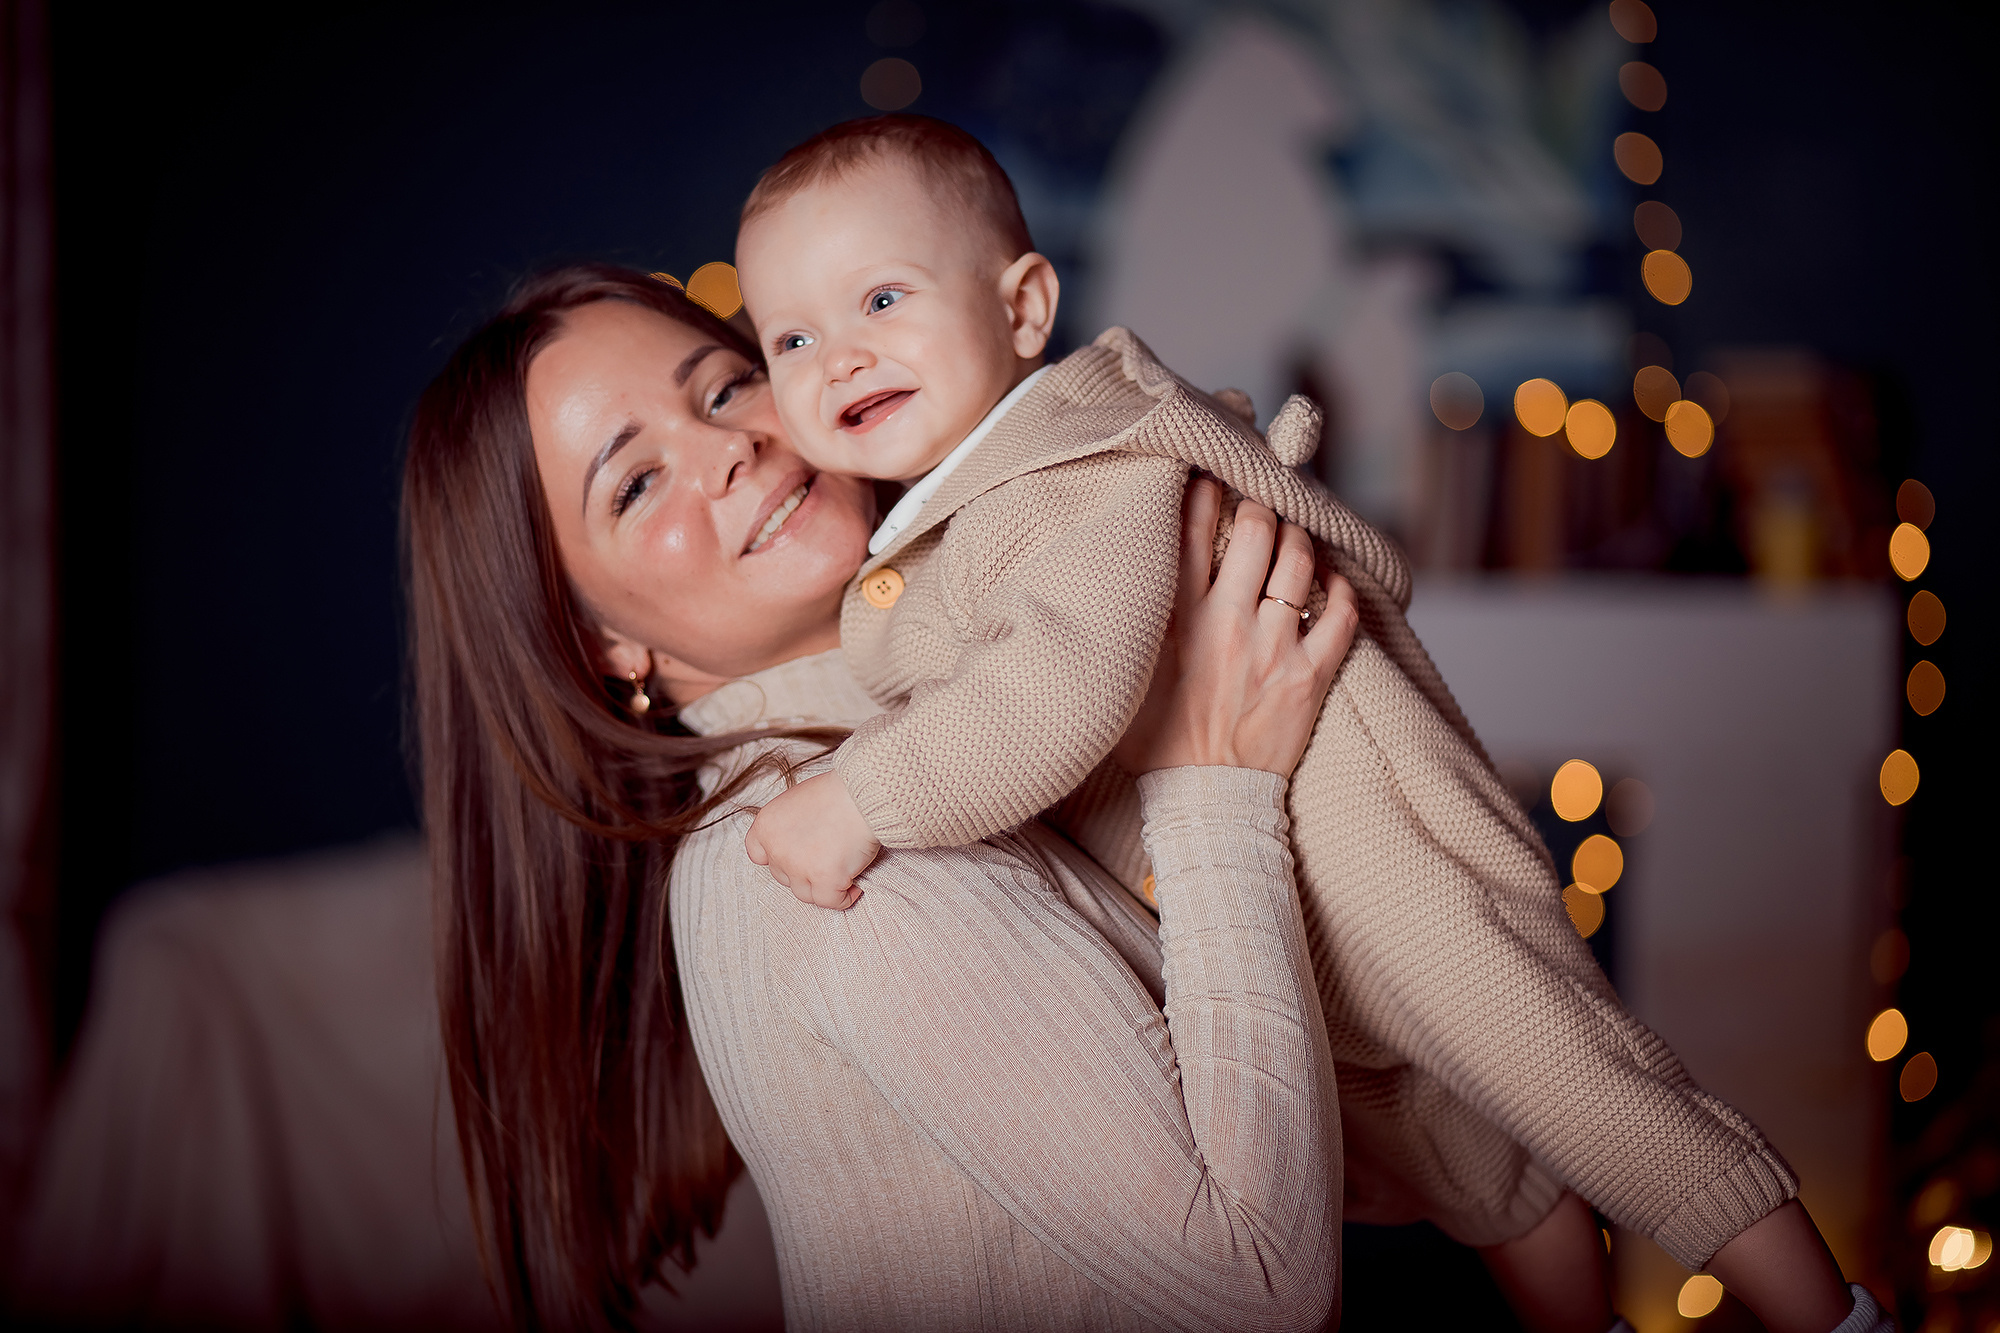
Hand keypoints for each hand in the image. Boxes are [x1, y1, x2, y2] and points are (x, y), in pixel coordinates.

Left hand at [745, 771, 879, 910]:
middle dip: (804, 872)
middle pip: (784, 876)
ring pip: (805, 893)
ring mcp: (799, 867)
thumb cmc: (837, 793)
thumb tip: (799, 846)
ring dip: (823, 887)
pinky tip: (854, 887)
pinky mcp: (824, 880)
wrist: (862, 795)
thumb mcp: (798, 802)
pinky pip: (830, 901)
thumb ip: (789, 827)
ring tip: (844, 871)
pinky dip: (843, 898)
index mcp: (767, 826)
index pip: (758, 855)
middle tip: (828, 859)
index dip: (777, 859)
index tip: (795, 857)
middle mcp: (777, 849)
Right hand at [1114, 479, 1357, 778]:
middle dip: (1259, 506)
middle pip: (1255, 531)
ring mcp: (1273, 650)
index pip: (1191, 532)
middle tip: (1260, 503)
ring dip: (1298, 538)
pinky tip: (1330, 582)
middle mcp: (1226, 626)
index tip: (1210, 475)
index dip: (1204, 492)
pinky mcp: (1309, 678)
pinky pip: (1339, 617)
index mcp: (1176, 621)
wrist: (1200, 799)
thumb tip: (1134, 575)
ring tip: (1293, 536)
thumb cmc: (1154, 739)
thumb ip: (1136, 622)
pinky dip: (1339, 590)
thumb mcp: (1126, 673)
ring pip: (1299, 562)